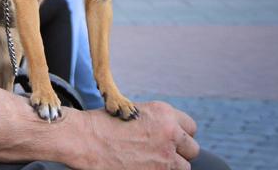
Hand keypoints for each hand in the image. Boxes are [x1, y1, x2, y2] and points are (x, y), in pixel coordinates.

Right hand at [71, 101, 198, 169]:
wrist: (85, 139)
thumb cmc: (102, 124)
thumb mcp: (132, 112)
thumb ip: (155, 122)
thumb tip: (168, 133)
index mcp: (164, 113)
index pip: (190, 127)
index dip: (179, 134)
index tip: (169, 139)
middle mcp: (170, 133)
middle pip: (192, 149)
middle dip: (178, 152)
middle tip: (159, 153)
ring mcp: (165, 156)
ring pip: (183, 167)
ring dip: (170, 166)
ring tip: (149, 162)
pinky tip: (142, 167)